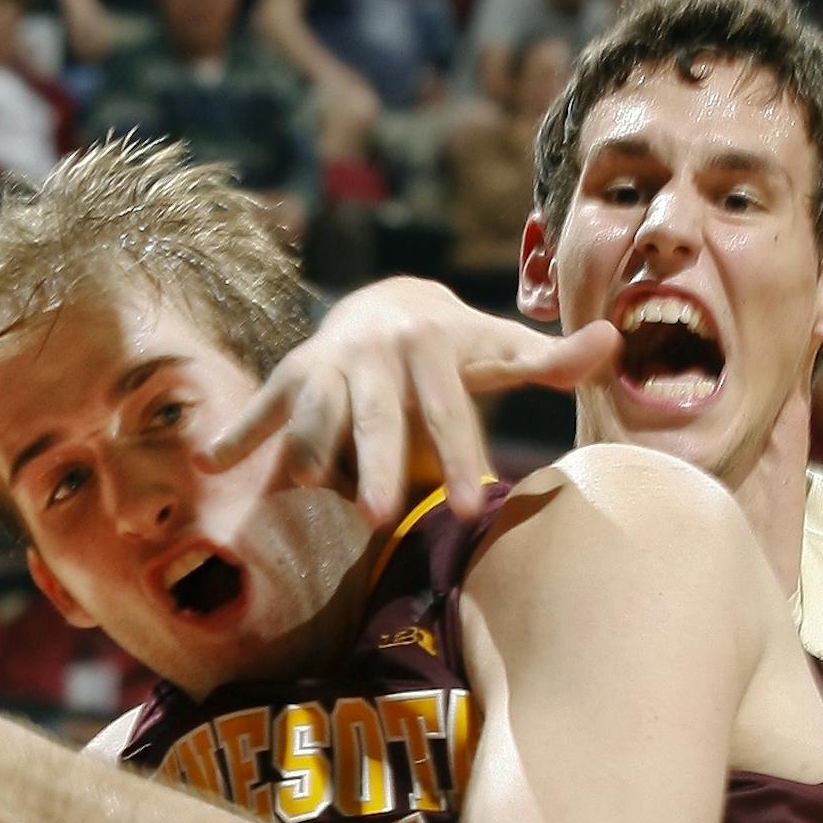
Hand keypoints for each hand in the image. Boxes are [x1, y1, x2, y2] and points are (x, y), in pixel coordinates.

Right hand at [202, 277, 620, 523]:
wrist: (388, 304)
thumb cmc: (456, 347)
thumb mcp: (499, 349)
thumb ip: (550, 361)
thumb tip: (613, 341)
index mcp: (432, 343)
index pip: (449, 410)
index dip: (461, 457)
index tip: (475, 510)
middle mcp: (375, 350)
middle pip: (377, 419)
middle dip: (377, 466)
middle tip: (380, 518)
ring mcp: (328, 362)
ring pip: (316, 416)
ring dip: (306, 456)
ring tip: (296, 496)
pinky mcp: (291, 376)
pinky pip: (263, 409)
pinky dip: (235, 436)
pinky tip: (208, 466)